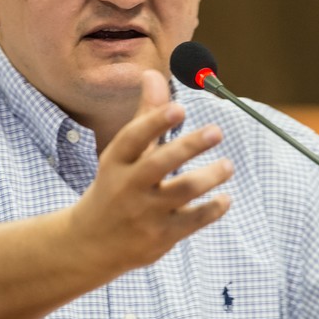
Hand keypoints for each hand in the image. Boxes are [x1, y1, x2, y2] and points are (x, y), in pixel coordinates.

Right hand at [68, 69, 232, 274]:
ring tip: (227, 166)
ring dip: (207, 177)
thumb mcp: (122, 154)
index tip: (179, 107)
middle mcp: (128, 186)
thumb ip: (144, 115)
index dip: (155, 121)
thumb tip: (153, 74)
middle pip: (159, 163)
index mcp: (116, 162)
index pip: (133, 137)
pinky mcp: (160, 236)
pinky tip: (225, 198)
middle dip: (188, 146)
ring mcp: (144, 213)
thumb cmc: (114, 187)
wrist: (91, 244)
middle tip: (217, 130)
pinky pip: (191, 221)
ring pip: (181, 191)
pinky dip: (211, 209)